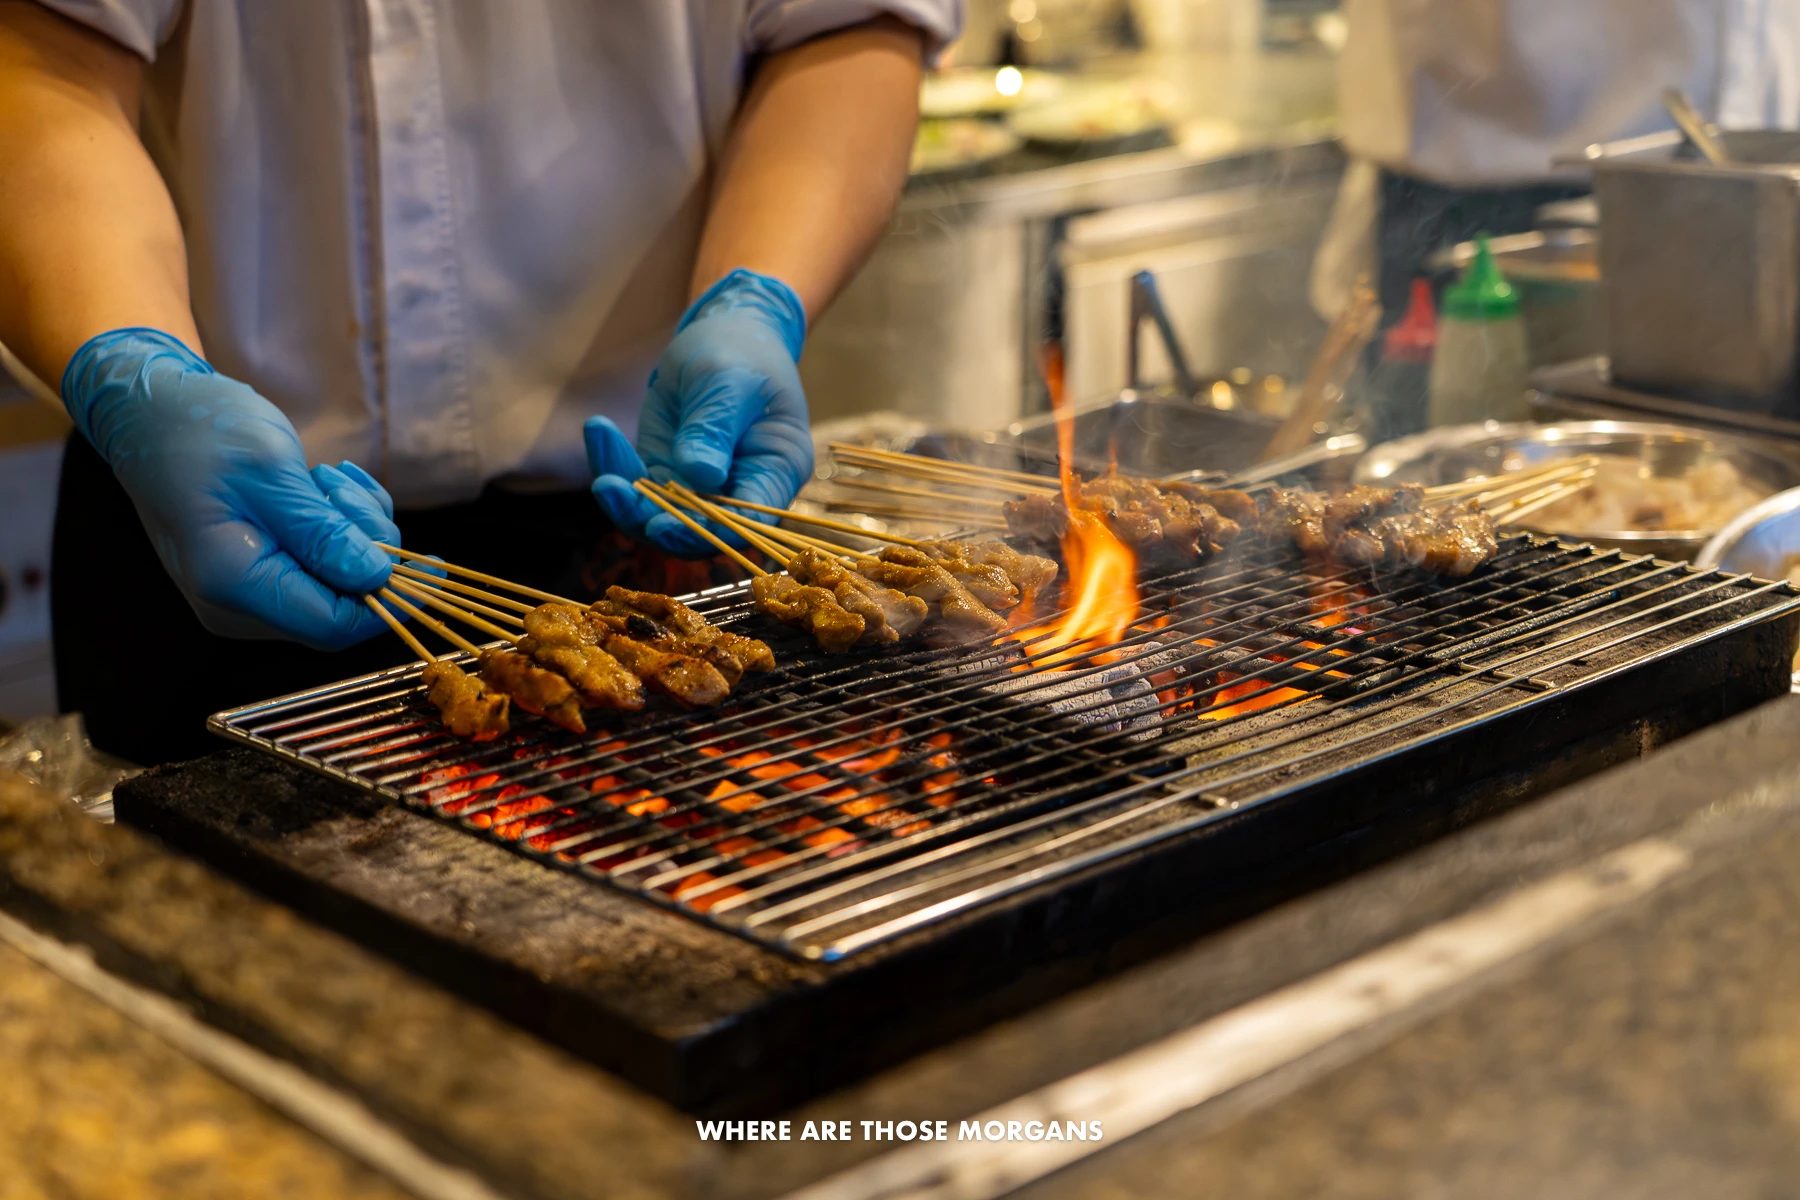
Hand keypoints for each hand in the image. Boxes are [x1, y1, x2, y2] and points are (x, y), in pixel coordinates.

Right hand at [62, 328, 398, 648]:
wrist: (152, 411)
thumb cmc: (200, 431)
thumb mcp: (270, 472)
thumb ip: (323, 532)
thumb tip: (377, 579)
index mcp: (232, 583)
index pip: (332, 625)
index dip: (391, 601)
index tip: (432, 567)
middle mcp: (237, 603)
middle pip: (341, 604)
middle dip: (365, 547)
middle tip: (342, 487)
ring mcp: (247, 591)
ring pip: (339, 581)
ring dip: (353, 528)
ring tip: (324, 477)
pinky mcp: (261, 570)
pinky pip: (324, 564)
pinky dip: (341, 525)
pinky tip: (325, 484)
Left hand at [586, 268, 814, 554]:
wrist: (724, 336)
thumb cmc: (740, 354)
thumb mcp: (729, 379)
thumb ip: (715, 426)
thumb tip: (699, 474)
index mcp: (776, 472)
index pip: (747, 522)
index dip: (707, 532)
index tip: (661, 522)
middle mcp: (741, 492)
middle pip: (696, 532)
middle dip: (649, 517)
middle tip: (610, 487)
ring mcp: (700, 489)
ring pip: (657, 516)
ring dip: (622, 496)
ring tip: (602, 449)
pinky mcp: (666, 475)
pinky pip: (635, 488)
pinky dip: (611, 464)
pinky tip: (599, 428)